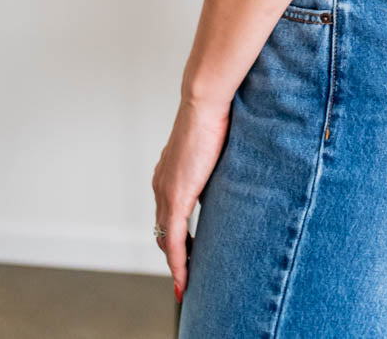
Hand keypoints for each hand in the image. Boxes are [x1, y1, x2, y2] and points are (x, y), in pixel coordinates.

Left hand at [152, 96, 230, 300]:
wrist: (204, 104)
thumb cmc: (214, 117)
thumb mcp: (212, 149)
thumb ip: (211, 167)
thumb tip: (225, 175)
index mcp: (168, 172)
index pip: (165, 213)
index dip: (173, 236)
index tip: (185, 252)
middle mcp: (161, 184)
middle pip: (162, 231)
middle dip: (174, 254)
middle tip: (187, 273)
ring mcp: (165, 192)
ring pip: (165, 239)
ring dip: (176, 262)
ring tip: (186, 282)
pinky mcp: (175, 199)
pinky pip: (173, 241)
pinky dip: (178, 262)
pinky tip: (184, 279)